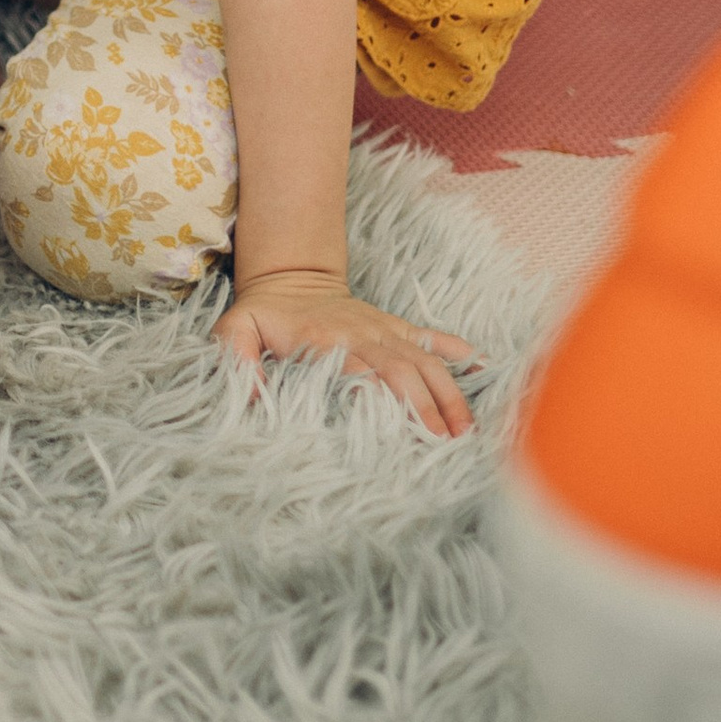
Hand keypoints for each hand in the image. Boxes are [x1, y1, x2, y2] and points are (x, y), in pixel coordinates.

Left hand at [217, 266, 479, 435]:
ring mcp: (384, 329)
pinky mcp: (396, 327)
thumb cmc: (263, 315)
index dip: (388, 400)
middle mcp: (363, 334)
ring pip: (425, 359)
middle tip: (449, 445)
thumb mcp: (236, 331)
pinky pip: (432, 337)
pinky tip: (484, 368)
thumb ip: (236, 360)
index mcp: (327, 340)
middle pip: (404, 371)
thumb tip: (248, 400)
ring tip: (468, 430)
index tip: (408, 435)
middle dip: (428, 407)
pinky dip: (459, 351)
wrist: (289, 276)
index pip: (365, 372)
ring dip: (448, 392)